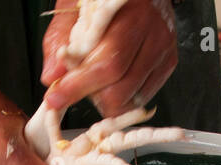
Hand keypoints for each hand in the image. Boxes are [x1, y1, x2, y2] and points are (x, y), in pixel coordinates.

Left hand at [41, 0, 176, 118]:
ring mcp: (162, 46)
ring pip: (131, 96)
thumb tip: (51, 76)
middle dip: (90, 95)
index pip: (105, 61)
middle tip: (73, 90)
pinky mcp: (169, 61)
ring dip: (105, 100)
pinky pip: (142, 97)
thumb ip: (59, 39)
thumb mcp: (73, 7)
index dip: (78, 85)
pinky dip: (122, 100)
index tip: (55, 98)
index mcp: (125, 10)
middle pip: (119, 83)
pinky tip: (111, 84)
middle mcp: (150, 27)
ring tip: (94, 83)